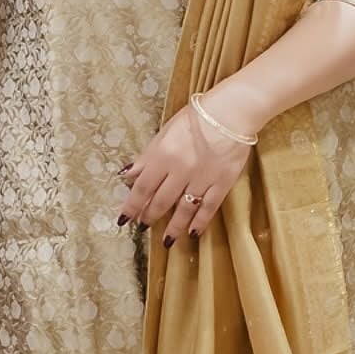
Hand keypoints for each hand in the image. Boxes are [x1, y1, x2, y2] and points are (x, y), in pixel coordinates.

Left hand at [117, 90, 255, 246]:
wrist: (231, 112)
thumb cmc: (196, 118)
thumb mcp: (165, 132)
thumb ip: (147, 156)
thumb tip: (128, 173)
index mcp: (163, 156)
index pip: (142, 187)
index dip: (131, 206)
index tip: (123, 219)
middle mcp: (180, 171)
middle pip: (161, 200)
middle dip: (150, 216)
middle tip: (144, 226)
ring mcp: (201, 178)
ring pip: (183, 209)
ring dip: (173, 227)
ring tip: (166, 240)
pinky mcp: (221, 183)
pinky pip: (208, 207)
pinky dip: (200, 222)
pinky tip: (193, 233)